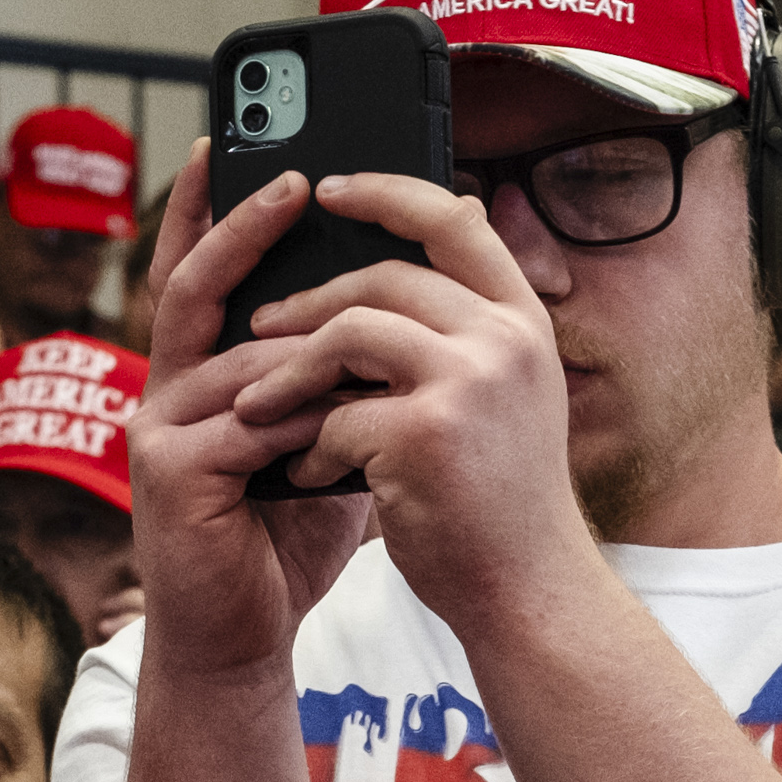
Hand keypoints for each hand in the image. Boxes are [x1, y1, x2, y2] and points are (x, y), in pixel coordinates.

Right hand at [126, 140, 380, 677]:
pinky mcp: (167, 475)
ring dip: (311, 349)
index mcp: (195, 378)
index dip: (209, 213)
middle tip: (291, 179)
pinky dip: (301, 419)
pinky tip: (343, 419)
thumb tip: (404, 313)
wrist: (240, 642)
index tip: (233, 148)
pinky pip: (246, 424)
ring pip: (241, 361)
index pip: (198, 278)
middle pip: (194, 287)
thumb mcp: (320, 444)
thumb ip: (337, 383)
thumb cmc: (280, 545)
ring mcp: (156, 431)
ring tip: (372, 326)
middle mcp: (162, 392)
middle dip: (240, 227)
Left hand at [214, 170, 600, 632]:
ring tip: (253, 404)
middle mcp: (505, 340)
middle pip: (383, 277)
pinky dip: (307, 448)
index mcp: (523, 322)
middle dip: (308, 301)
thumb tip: (393, 281)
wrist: (528, 593)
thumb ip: (464, 339)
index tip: (330, 189)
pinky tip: (302, 476)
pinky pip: (336, 417)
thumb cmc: (501, 507)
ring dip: (288, 372)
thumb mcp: (505, 402)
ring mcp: (468, 382)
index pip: (454, 220)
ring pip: (347, 335)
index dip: (388, 193)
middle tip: (259, 325)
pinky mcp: (425, 433)